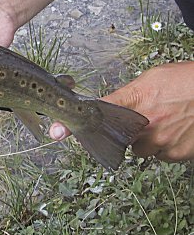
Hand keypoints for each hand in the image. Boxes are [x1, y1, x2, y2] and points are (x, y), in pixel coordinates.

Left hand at [49, 62, 193, 161]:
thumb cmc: (188, 81)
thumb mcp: (152, 79)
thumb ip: (127, 95)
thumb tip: (109, 107)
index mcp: (135, 100)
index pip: (95, 113)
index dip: (72, 124)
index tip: (55, 132)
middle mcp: (144, 125)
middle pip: (120, 138)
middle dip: (129, 131)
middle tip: (149, 116)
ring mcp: (160, 142)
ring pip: (141, 148)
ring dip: (148, 140)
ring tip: (168, 121)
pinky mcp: (175, 155)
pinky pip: (160, 155)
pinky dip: (165, 146)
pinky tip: (177, 129)